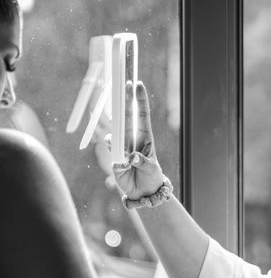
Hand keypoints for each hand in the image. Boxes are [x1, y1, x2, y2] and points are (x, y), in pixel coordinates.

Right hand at [111, 81, 165, 199]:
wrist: (143, 192)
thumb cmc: (152, 177)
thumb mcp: (152, 170)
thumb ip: (143, 163)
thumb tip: (131, 157)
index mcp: (146, 138)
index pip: (142, 115)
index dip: (139, 100)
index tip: (137, 84)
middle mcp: (132, 139)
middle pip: (126, 117)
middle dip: (124, 101)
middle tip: (123, 84)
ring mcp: (122, 147)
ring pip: (114, 135)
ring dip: (115, 139)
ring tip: (126, 157)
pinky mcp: (114, 158)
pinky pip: (111, 153)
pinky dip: (116, 159)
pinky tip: (124, 167)